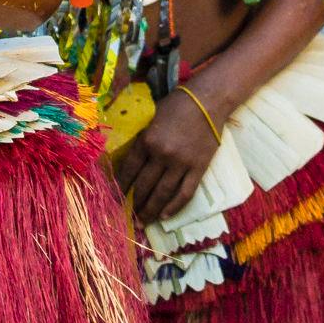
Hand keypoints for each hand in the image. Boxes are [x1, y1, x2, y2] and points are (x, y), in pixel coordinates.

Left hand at [113, 84, 223, 224]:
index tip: (114, 198)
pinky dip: (174, 207)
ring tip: (142, 222)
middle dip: (134, 203)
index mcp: (147, 140)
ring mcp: (182, 163)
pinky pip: (185, 193)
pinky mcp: (199, 168)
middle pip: (144, 186)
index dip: (120, 187)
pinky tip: (164, 216)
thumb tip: (128, 164)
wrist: (209, 101)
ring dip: (150, 210)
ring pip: (163, 193)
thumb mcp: (150, 118)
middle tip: (127, 216)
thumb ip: (141, 140)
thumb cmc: (177, 105)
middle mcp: (162, 154)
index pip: (129, 170)